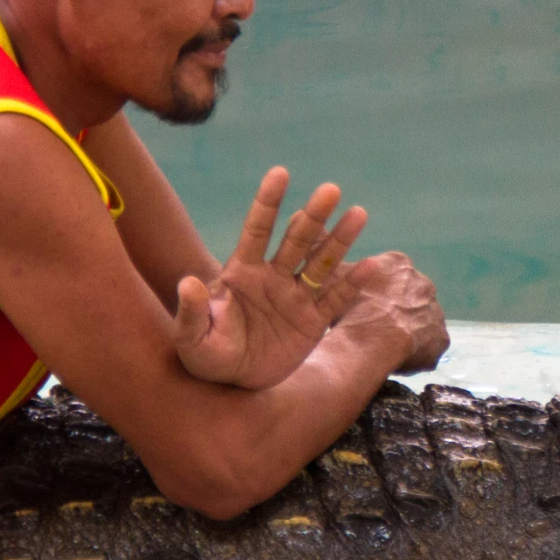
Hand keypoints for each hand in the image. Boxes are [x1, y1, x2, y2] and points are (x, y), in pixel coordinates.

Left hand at [172, 167, 367, 389]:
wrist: (232, 386)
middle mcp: (273, 278)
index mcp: (242, 273)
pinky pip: (336, 299)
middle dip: (313, 216)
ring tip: (358, 213)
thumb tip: (188, 283)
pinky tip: (371, 265)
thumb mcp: (192, 339)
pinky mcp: (313, 322)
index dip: (268, 202)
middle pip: (296, 239)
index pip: (257, 229)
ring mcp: (295, 298)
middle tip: (330, 190)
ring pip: (321, 263)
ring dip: (339, 239)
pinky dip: (353, 283)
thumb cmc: (206, 357)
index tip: (280, 173)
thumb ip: (192, 311)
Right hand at [337, 250, 449, 374]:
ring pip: (419, 323)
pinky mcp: (441, 339)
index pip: (388, 277)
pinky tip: (400, 361)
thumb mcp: (331, 277)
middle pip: (406, 299)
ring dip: (407, 333)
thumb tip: (325, 246)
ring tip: (385, 348)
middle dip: (393, 312)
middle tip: (374, 329)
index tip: (363, 309)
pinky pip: (428, 347)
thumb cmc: (351, 306)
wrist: (373, 338)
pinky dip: (417, 354)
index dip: (375, 294)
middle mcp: (424, 284)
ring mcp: (436, 313)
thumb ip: (332, 263)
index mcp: (398, 264)